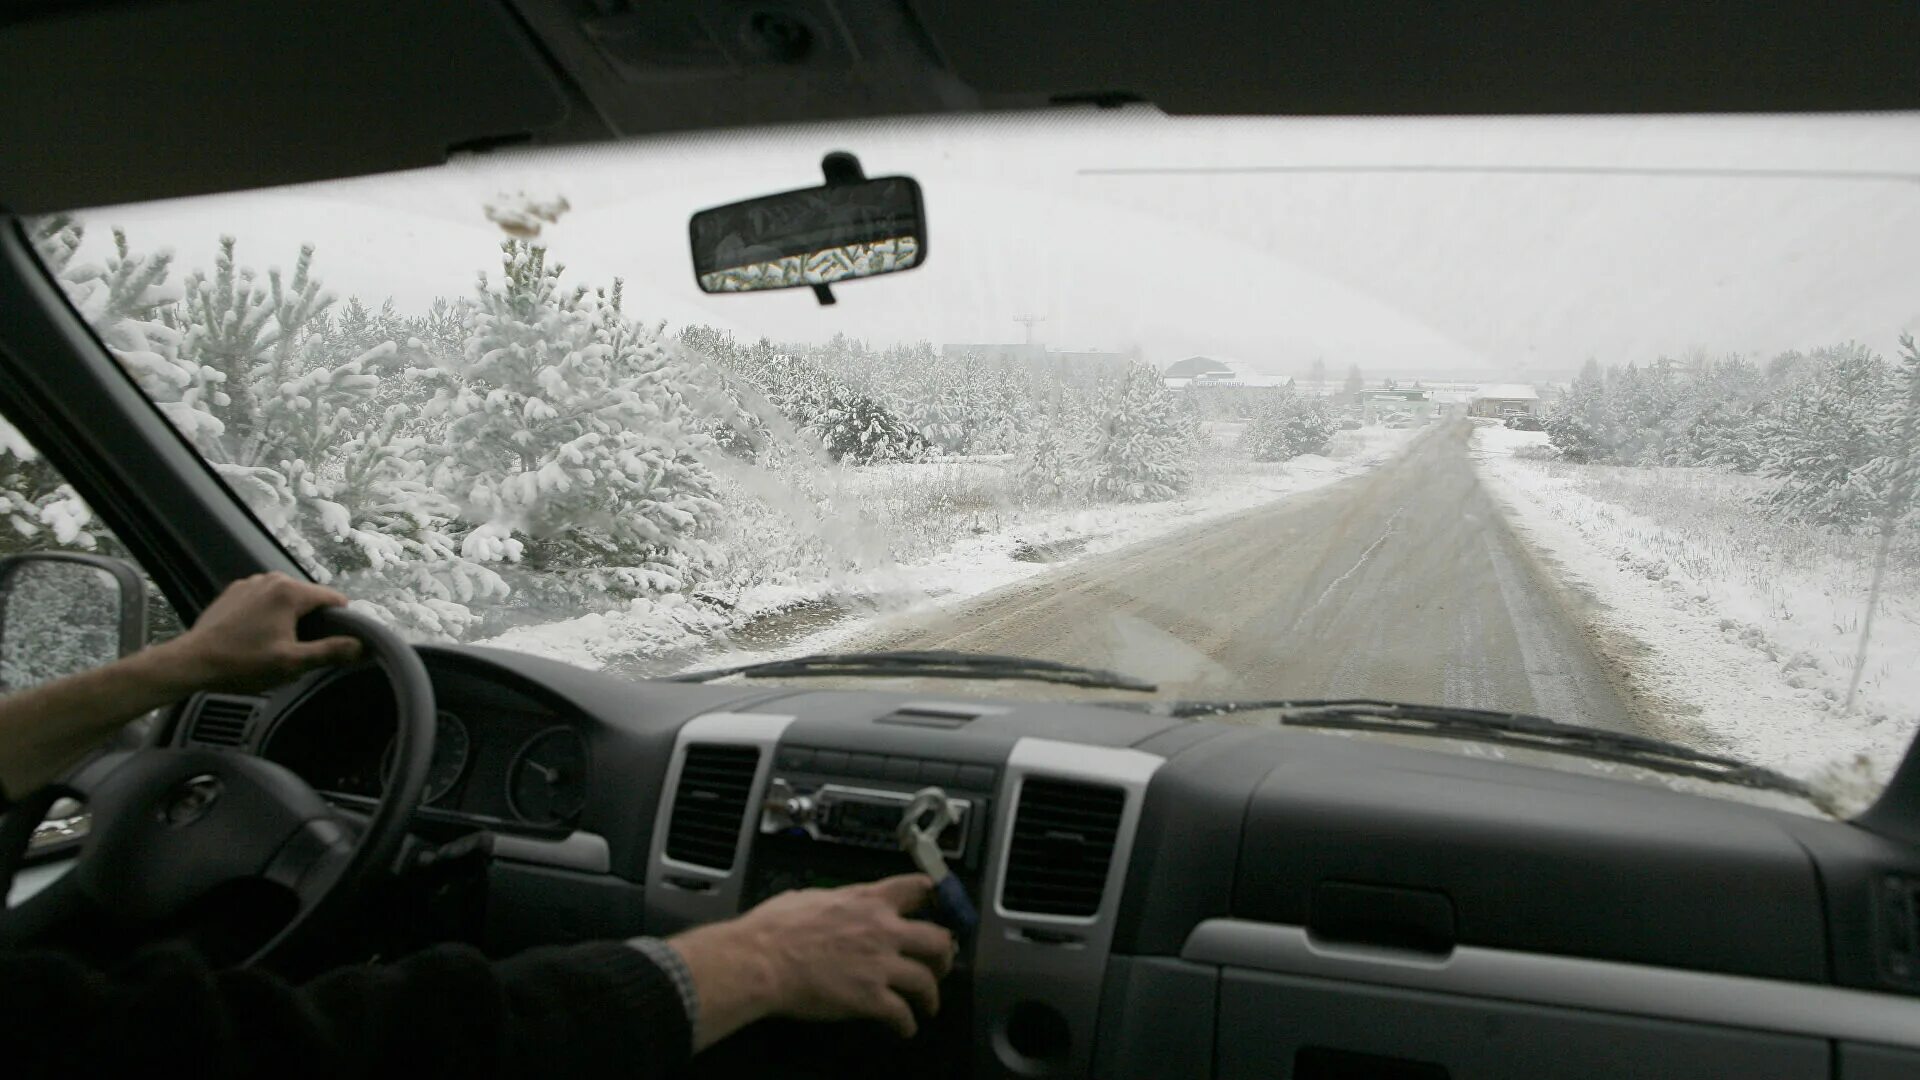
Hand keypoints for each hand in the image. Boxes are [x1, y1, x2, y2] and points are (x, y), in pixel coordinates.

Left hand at [153, 572, 362, 693]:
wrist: (192, 662)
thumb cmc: (243, 663)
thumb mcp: (293, 663)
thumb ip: (331, 651)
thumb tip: (362, 645)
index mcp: (290, 591)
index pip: (334, 599)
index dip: (341, 621)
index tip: (335, 643)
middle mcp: (272, 578)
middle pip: (309, 598)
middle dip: (312, 621)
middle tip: (300, 650)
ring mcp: (250, 583)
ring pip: (286, 598)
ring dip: (289, 617)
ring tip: (276, 645)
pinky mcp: (233, 592)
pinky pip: (263, 599)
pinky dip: (267, 614)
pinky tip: (256, 637)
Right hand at [669, 874, 954, 1048]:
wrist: (759, 961)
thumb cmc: (772, 929)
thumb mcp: (811, 897)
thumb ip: (838, 900)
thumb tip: (837, 903)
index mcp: (867, 900)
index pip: (919, 888)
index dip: (936, 898)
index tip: (939, 908)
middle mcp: (882, 930)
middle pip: (937, 939)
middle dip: (944, 954)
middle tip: (940, 963)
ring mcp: (879, 965)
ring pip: (926, 980)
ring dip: (931, 995)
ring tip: (928, 1004)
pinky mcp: (870, 998)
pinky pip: (902, 1014)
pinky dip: (906, 1024)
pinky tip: (904, 1028)